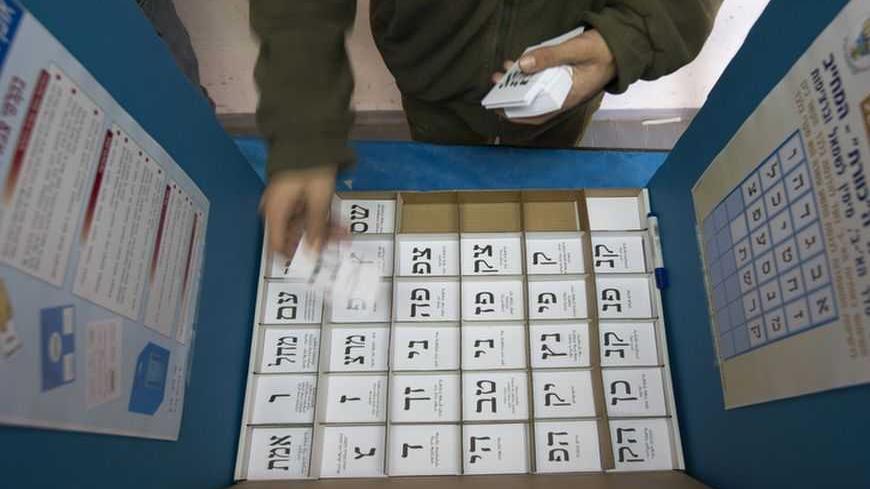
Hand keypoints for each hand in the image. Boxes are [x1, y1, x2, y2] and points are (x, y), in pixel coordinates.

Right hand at [260, 166, 336, 256]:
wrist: (309, 139)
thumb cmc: (310, 168)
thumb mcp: (318, 200)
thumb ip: (316, 227)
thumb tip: (314, 251)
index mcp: (274, 213)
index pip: (276, 246)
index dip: (294, 257)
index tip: (312, 263)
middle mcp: (277, 210)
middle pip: (295, 236)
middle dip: (318, 242)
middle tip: (338, 246)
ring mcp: (287, 203)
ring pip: (304, 225)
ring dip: (325, 231)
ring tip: (345, 235)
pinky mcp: (296, 197)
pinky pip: (308, 213)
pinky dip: (323, 219)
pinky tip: (340, 224)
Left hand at [491, 29, 615, 124]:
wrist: (622, 48)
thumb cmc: (602, 51)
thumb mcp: (576, 50)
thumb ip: (550, 56)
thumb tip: (523, 64)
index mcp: (568, 98)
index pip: (537, 114)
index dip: (516, 113)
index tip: (499, 107)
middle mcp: (563, 97)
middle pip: (532, 102)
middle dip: (511, 95)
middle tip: (496, 83)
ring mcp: (562, 89)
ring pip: (535, 91)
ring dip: (518, 83)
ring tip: (503, 72)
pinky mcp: (562, 79)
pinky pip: (541, 82)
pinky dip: (529, 75)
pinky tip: (520, 64)